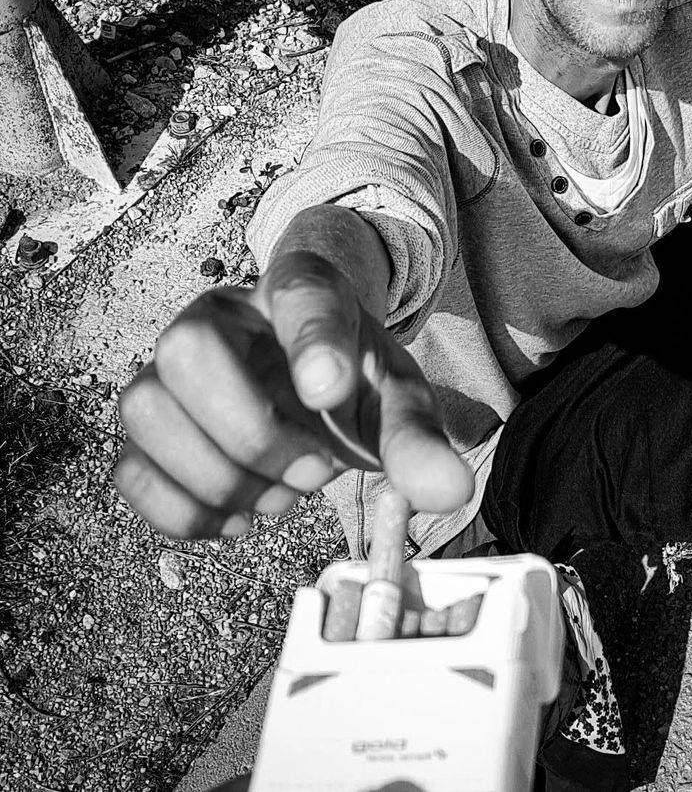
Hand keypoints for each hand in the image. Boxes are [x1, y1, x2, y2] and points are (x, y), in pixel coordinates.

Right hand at [114, 273, 472, 538]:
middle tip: (312, 469)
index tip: (330, 389)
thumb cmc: (349, 373)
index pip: (300, 293)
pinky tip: (240, 514)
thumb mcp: (394, 395)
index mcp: (300, 287)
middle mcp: (222, 314)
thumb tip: (452, 490)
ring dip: (217, 474)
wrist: (315, 371)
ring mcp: (174, 367)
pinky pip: (129, 469)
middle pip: (188, 347)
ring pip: (146, 408)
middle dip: (251, 430)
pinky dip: (183, 509)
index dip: (311, 339)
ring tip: (277, 493)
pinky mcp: (154, 425)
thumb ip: (417, 439)